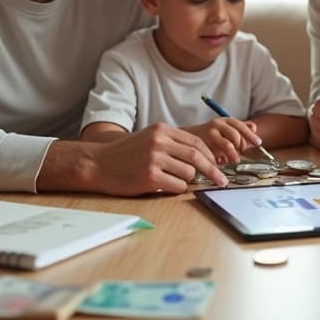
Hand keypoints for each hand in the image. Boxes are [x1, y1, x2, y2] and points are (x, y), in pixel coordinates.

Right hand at [86, 123, 227, 192]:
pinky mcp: (150, 177)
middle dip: (212, 170)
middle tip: (221, 181)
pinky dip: (176, 188)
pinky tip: (163, 186)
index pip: (196, 142)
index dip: (210, 155)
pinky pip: (177, 186)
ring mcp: (154, 160)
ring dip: (187, 180)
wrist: (98, 164)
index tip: (218, 166)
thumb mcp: (149, 138)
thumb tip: (200, 158)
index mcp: (162, 131)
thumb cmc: (125, 154)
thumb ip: (172, 144)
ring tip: (172, 179)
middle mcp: (160, 142)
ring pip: (188, 173)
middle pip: (197, 156)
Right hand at [186, 118, 260, 163]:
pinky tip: (221, 161)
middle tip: (241, 154)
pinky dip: (221, 158)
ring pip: (227, 144)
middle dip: (241, 146)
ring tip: (233, 161)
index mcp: (225, 121)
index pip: (240, 126)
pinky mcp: (202, 143)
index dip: (250, 134)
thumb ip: (240, 129)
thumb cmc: (210, 136)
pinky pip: (216, 153)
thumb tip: (254, 127)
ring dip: (233, 154)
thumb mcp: (226, 130)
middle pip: (235, 135)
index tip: (258, 143)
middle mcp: (217, 124)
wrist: (187, 138)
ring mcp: (209, 133)